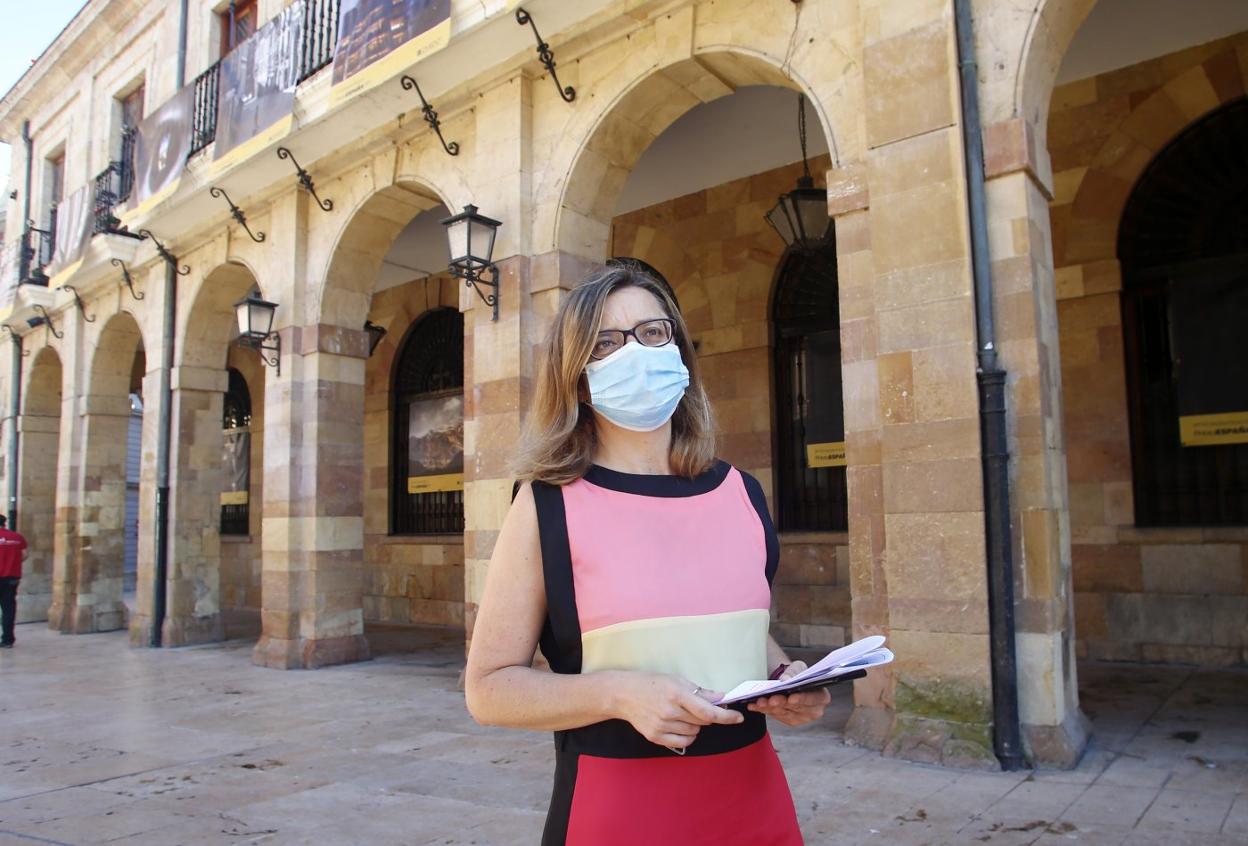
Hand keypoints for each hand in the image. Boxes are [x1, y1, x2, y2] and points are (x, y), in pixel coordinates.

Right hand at [608, 672, 743, 751]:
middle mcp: (670, 712)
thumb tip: (720, 698)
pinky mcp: (656, 738)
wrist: (623, 694)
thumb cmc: (651, 683)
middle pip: (703, 722)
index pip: (708, 710)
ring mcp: (662, 726)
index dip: (726, 716)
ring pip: (695, 732)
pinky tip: (679, 725)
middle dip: (707, 715)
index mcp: (677, 694)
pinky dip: (687, 736)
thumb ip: (699, 691)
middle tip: (697, 707)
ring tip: (682, 713)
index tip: (738, 718)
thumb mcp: (676, 680)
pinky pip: (683, 742)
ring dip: (695, 725)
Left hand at [747, 661, 830, 726]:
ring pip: (784, 713)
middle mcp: (814, 710)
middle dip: (782, 703)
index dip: (802, 699)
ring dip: (770, 708)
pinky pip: (776, 716)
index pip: (814, 699)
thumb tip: (785, 680)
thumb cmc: (797, 674)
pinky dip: (765, 710)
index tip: (790, 698)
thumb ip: (793, 672)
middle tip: (770, 699)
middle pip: (797, 708)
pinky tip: (755, 705)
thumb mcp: (798, 667)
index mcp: (822, 696)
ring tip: (759, 701)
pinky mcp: (790, 720)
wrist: (790, 681)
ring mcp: (802, 718)